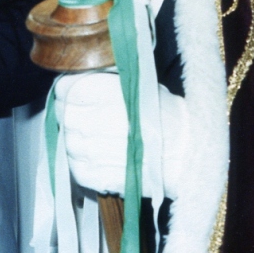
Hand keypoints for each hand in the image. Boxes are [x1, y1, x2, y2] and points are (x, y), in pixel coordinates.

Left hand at [55, 73, 187, 199]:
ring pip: (68, 143)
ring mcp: (103, 151)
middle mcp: (105, 120)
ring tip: (86, 136)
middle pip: (66, 116)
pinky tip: (90, 157)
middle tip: (75, 115)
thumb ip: (106, 79)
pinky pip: (78, 170)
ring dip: (71, 139)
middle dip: (66, 114)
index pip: (69, 89)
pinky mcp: (105, 177)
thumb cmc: (162, 114)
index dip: (64, 91)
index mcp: (112, 94)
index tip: (66, 93)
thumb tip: (75, 77)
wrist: (189, 153)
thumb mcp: (138, 84)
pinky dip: (78, 163)